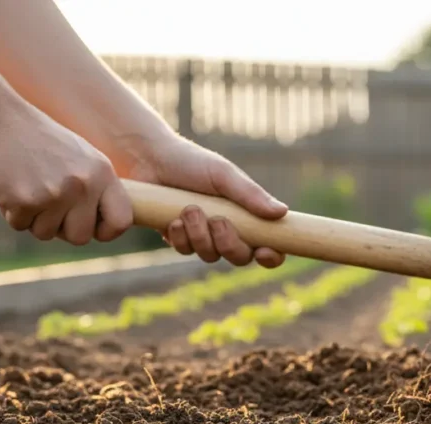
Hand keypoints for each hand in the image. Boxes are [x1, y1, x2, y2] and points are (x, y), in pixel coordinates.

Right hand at [0, 107, 133, 244]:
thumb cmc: (40, 141)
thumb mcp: (82, 158)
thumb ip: (97, 190)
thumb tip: (109, 228)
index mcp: (102, 173)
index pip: (122, 220)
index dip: (106, 231)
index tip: (91, 227)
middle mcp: (83, 184)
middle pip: (80, 237)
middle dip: (62, 228)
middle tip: (47, 204)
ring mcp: (55, 193)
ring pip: (47, 234)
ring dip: (33, 219)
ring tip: (28, 188)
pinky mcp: (25, 200)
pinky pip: (20, 226)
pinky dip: (11, 213)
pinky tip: (10, 186)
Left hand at [122, 135, 287, 267]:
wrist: (148, 158)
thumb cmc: (191, 162)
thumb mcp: (224, 175)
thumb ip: (251, 195)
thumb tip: (282, 213)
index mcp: (246, 214)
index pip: (268, 245)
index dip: (271, 256)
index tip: (265, 251)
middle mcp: (227, 229)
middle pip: (239, 257)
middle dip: (229, 244)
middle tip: (218, 221)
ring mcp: (202, 236)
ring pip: (210, 256)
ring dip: (200, 235)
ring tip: (189, 208)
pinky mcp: (178, 238)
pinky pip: (185, 251)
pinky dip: (180, 237)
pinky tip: (172, 219)